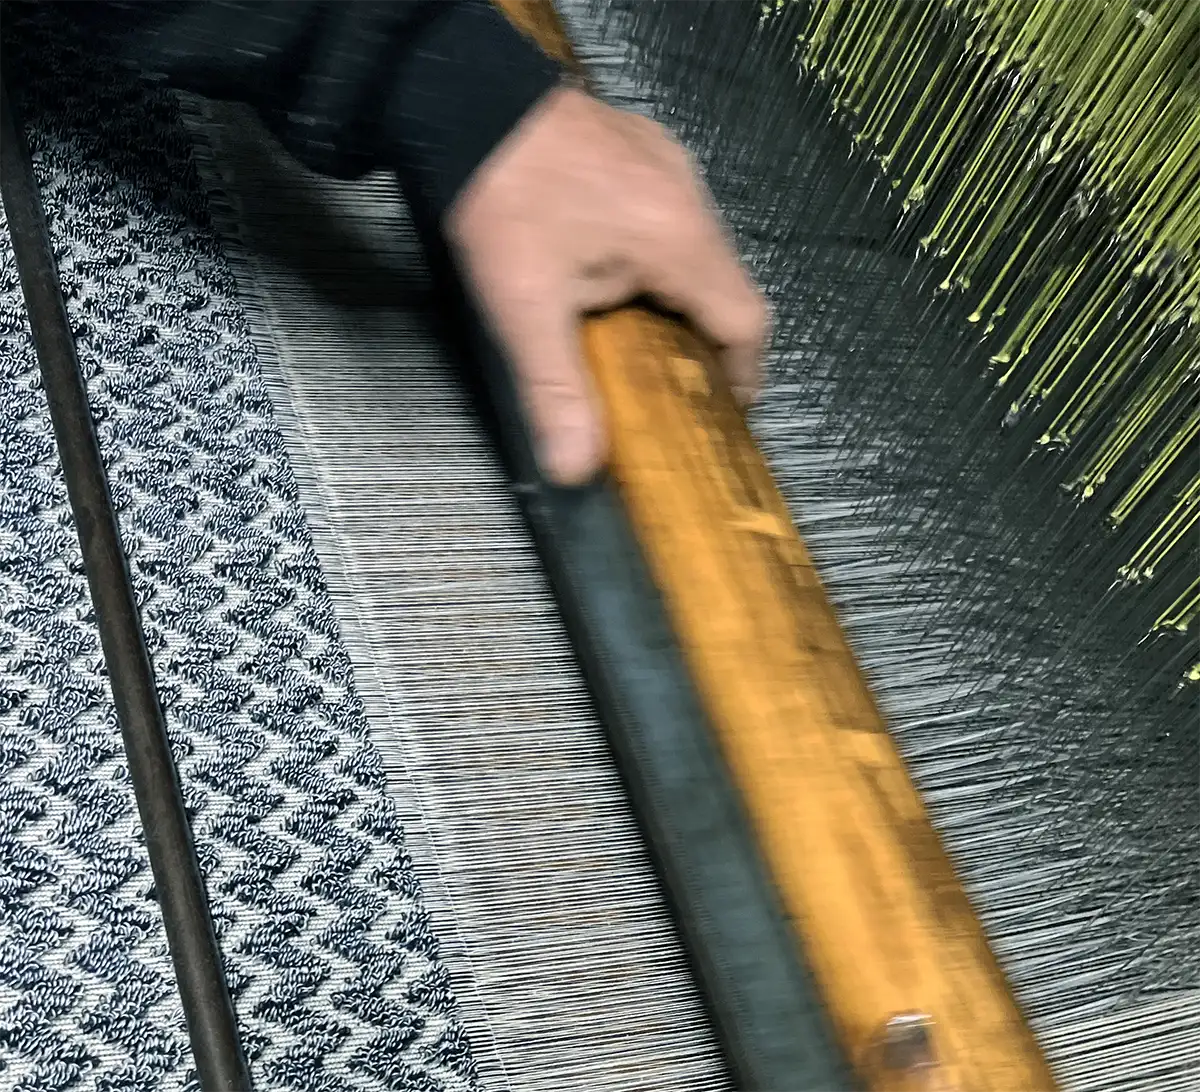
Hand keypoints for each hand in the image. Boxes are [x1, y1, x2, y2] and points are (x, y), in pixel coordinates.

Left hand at [444, 83, 768, 485]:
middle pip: (727, 286)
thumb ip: (557, 392)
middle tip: (675, 379)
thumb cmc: (500, 197)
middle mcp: (689, 197)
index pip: (745, 320)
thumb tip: (575, 468)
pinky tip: (612, 270)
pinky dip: (659, 256)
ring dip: (680, 295)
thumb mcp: (526, 309)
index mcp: (678, 240)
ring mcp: (668, 166)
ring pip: (700, 250)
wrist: (465, 99)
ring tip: (640, 332)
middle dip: (707, 338)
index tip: (728, 406)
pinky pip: (673, 215)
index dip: (743, 372)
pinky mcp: (642, 149)